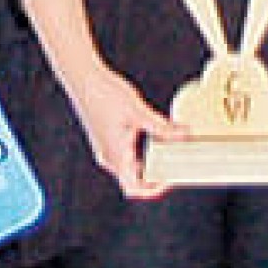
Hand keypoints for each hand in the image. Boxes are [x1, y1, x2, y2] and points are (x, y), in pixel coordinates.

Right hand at [61, 72, 181, 201]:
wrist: (82, 77)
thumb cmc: (105, 93)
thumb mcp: (138, 111)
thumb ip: (161, 127)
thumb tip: (185, 135)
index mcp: (115, 155)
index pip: (135, 188)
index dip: (155, 189)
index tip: (170, 177)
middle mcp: (108, 156)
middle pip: (134, 180)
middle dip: (155, 176)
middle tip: (175, 163)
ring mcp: (106, 148)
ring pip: (130, 168)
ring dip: (149, 164)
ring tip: (168, 149)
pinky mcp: (106, 139)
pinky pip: (125, 156)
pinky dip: (141, 153)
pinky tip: (154, 137)